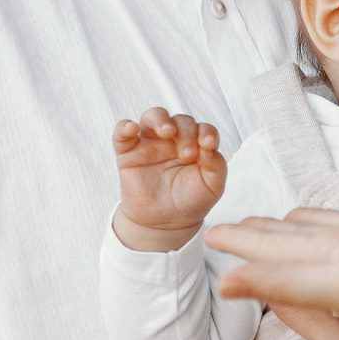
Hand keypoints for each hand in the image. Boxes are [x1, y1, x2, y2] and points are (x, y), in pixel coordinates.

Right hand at [111, 107, 226, 248]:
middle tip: (187, 154)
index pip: (203, 128)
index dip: (207, 133)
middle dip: (186, 132)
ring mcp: (150, 144)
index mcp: (196, 144)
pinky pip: (122, 134)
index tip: (208, 146)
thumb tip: (209, 147)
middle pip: (180, 120)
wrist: (165, 222)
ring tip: (167, 132)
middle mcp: (174, 140)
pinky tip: (132, 128)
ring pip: (152, 117)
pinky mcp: (128, 153)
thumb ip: (216, 166)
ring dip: (160, 119)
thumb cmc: (190, 201)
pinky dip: (124, 127)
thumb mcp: (212, 186)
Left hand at [207, 198, 338, 337]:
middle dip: (269, 231)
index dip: (243, 242)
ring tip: (293, 215)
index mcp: (332, 268)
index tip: (211, 233)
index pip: (275, 250)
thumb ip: (285, 280)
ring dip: (316, 221)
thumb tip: (223, 284)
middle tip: (239, 222)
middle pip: (302, 238)